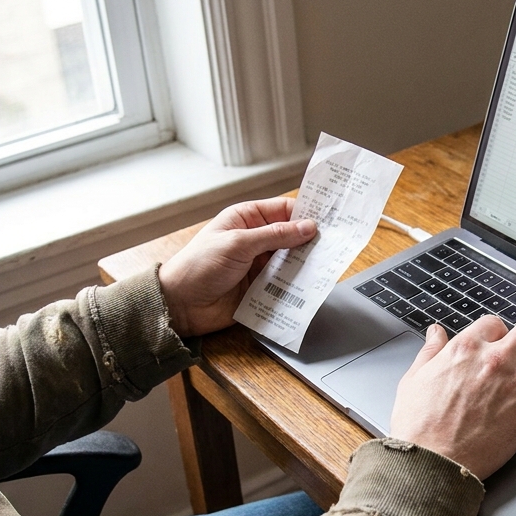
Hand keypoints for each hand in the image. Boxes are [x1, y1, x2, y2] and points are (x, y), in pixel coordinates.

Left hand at [157, 198, 315, 336]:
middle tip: (334, 244)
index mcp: (246, 219)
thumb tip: (307, 227)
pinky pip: (285, 283)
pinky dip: (297, 284)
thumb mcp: (238, 244)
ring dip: (305, 264)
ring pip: (291, 260)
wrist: (181, 305)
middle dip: (310, 241)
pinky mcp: (261, 287)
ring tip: (327, 265)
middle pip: (291, 236)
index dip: (306, 213)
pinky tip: (310, 285)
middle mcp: (255, 239)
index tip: (329, 219)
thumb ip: (274, 235)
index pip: (283, 210)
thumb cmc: (198, 266)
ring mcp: (258, 264)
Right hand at [390, 316, 515, 478]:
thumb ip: (430, 352)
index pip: (494, 323)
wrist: (432, 460)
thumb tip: (435, 334)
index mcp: (466, 349)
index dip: (500, 330)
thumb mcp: (414, 379)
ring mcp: (515, 385)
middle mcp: (494, 360)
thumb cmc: (418, 426)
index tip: (502, 338)